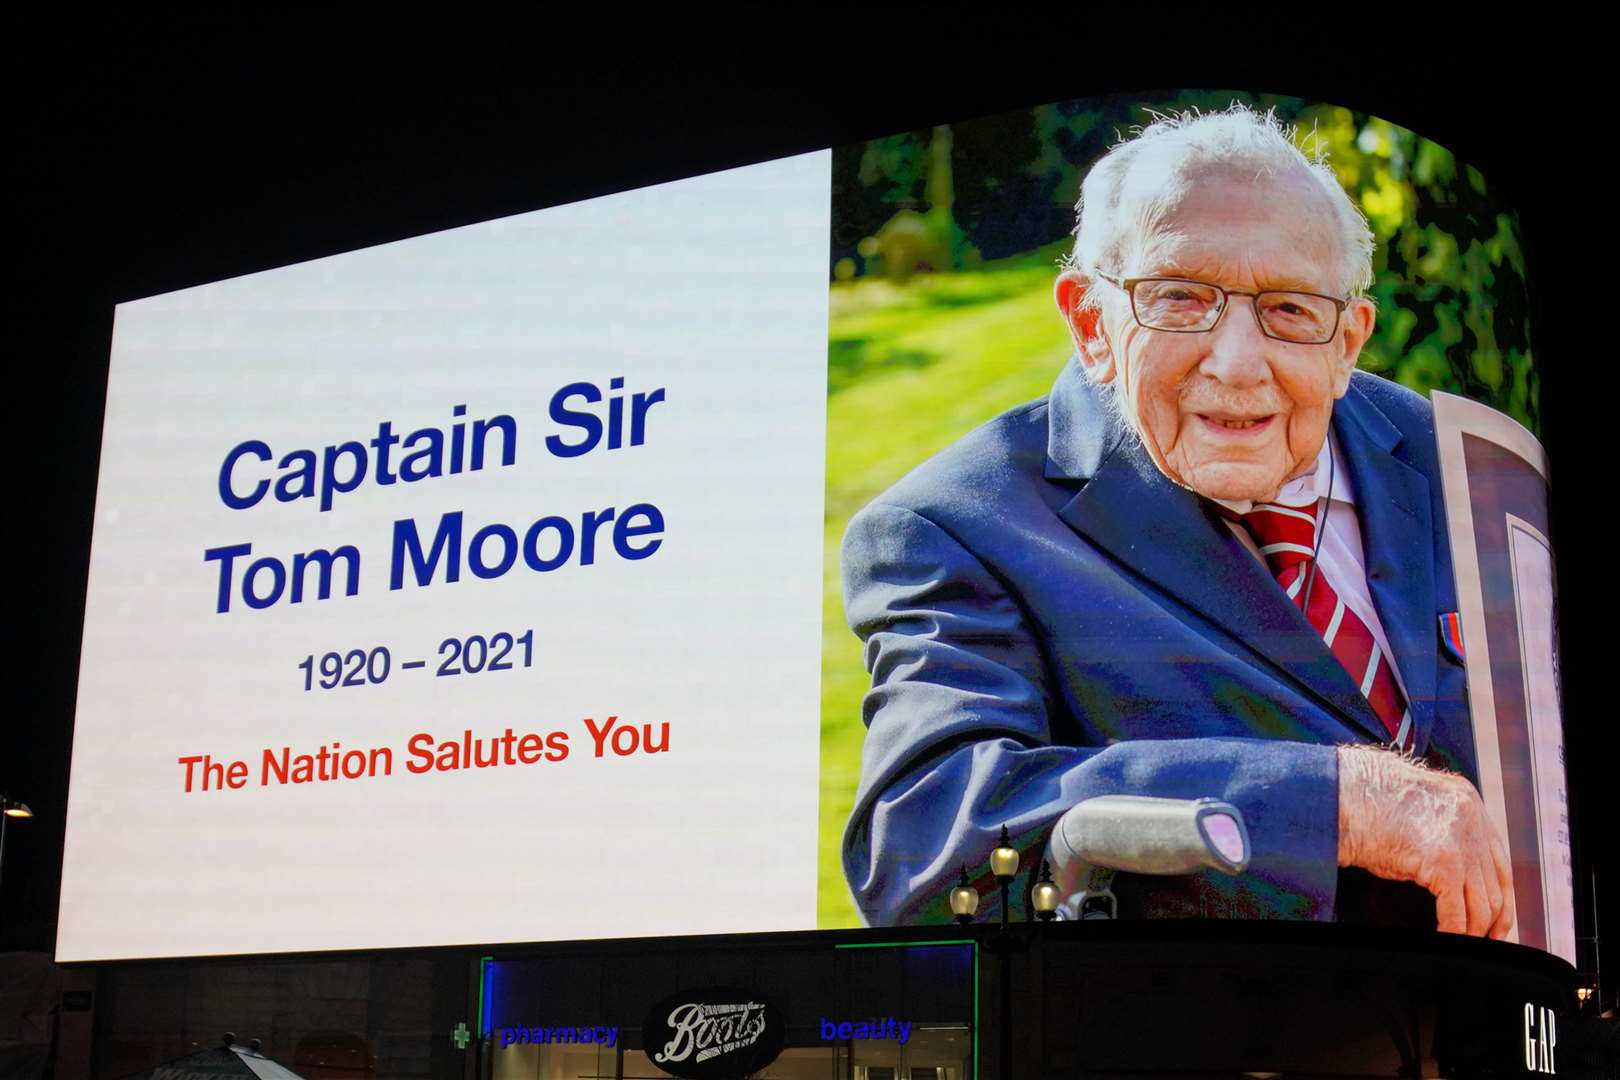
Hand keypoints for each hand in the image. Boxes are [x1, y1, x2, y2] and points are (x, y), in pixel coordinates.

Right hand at [1336, 745, 1514, 938]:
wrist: (1336, 794)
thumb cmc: (1363, 806)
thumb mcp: (1415, 814)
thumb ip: (1443, 837)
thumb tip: (1453, 883)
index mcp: (1468, 803)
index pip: (1499, 863)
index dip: (1500, 899)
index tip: (1495, 924)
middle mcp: (1472, 819)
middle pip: (1497, 887)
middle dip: (1491, 922)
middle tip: (1481, 942)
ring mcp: (1460, 841)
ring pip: (1482, 904)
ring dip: (1471, 932)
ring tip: (1458, 944)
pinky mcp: (1444, 861)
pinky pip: (1456, 913)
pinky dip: (1452, 933)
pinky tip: (1442, 940)